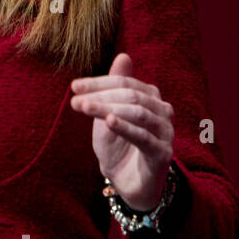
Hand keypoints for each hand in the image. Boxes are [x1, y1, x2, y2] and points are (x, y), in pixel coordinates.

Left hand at [69, 52, 173, 210]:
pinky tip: (108, 121)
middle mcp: (163, 112)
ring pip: (137, 112)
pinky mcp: (163, 153)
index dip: (99, 82)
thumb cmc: (117, 146)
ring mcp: (165, 132)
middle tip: (75, 101)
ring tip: (84, 108)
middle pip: (132, 95)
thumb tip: (123, 55)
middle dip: (101, 95)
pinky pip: (143, 136)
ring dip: (107, 108)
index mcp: (151, 98)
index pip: (125, 82)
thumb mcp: (109, 114)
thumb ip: (114, 88)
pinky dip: (124, 127)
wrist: (126, 183)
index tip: (74, 87)